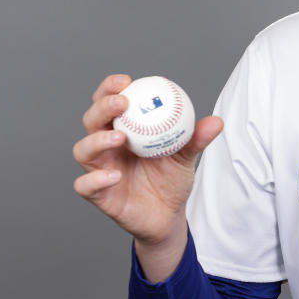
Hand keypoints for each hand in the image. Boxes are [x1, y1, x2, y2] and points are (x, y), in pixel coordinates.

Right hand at [73, 74, 222, 276]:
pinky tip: (115, 175)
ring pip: (83, 150)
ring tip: (119, 138)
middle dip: (102, 107)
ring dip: (97, 140)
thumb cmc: (170, 181)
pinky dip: (96, 180)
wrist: (169, 217)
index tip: (126, 81)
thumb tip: (216, 122)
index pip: (108, 103)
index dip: (109, 88)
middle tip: (122, 103)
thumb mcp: (184, 158)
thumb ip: (195, 139)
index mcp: (122, 131)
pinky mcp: (98, 195)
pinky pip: (86, 185)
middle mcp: (105, 148)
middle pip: (91, 120)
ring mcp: (99, 170)